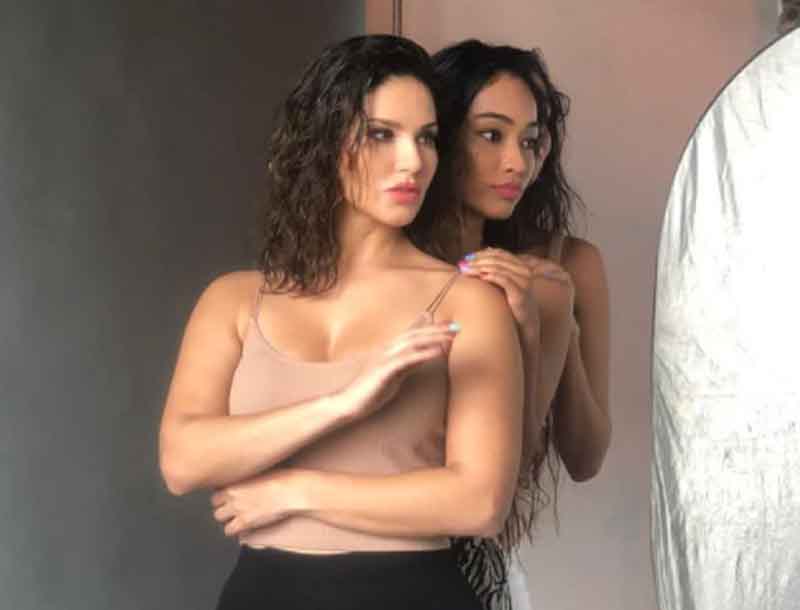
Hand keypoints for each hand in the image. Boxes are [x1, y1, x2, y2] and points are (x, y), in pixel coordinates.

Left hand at [211, 469, 299, 536]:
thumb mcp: (262, 471)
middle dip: (224, 506)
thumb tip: (248, 480)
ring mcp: (237, 508)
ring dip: (228, 518)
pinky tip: (244, 526)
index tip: (231, 497)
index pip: (217, 488)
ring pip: (218, 517)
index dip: (224, 495)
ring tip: (239, 517)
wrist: (292, 491)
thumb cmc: (284, 479)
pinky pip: (228, 530)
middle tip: (235, 508)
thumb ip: (249, 477)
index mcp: (236, 478)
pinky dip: (234, 530)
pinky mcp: (245, 521)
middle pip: (214, 504)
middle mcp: (232, 493)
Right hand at [341, 320, 459, 416]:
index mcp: (390, 350)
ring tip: (450, 336)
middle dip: (437, 329)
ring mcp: (384, 359)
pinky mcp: (383, 371)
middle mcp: (387, 350)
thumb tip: (425, 355)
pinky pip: (406, 359)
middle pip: (415, 334)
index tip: (450, 326)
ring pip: (412, 342)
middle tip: (456, 327)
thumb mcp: (395, 376)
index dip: (432, 328)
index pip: (413, 334)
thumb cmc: (370, 392)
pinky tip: (437, 352)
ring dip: (433, 337)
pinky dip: (423, 353)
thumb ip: (409, 363)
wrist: (348, 404)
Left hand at [458, 248, 573, 328]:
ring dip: (480, 268)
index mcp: (520, 265)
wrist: (524, 324)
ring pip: (499, 268)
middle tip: (462, 265)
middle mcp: (524, 271)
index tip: (467, 258)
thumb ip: (493, 270)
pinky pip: (505, 281)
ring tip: (467, 271)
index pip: (499, 253)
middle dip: (477, 261)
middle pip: (497, 259)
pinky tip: (481, 277)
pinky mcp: (521, 293)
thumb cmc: (511, 303)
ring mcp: (524, 281)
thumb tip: (475, 258)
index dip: (482, 254)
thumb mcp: (502, 284)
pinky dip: (492, 276)